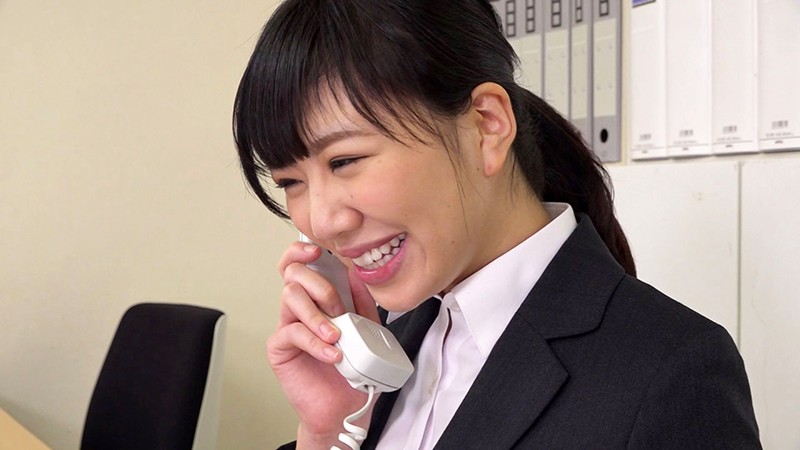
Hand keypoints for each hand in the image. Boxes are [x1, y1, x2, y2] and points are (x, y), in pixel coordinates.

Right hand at [268, 241, 380, 447]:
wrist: (345, 408)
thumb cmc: (353, 371)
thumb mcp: (368, 330)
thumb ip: (362, 302)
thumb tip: (357, 274)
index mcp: (319, 299)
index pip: (302, 264)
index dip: (302, 252)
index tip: (316, 251)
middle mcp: (301, 309)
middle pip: (293, 274)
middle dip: (320, 286)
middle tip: (338, 308)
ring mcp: (289, 326)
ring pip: (290, 298)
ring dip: (317, 314)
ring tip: (336, 335)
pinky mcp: (280, 349)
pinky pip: (292, 332)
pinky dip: (315, 342)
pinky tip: (332, 354)